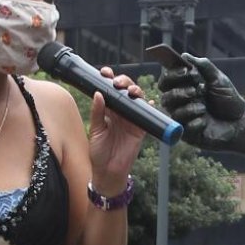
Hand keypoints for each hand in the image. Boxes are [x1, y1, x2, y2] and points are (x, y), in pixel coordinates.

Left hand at [87, 67, 147, 192]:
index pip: (109, 90)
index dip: (108, 79)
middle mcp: (121, 112)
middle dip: (123, 81)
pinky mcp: (140, 129)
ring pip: (136, 99)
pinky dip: (149, 107)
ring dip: (135, 91)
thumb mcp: (95, 130)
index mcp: (108, 110)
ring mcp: (131, 120)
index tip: (104, 72)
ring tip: (130, 90)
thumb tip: (98, 93)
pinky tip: (148, 102)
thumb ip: (97, 112)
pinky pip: (147, 116)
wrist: (108, 172)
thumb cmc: (99, 152)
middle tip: (117, 82)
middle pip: (125, 91)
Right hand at [158, 54, 244, 148]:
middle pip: (165, 97)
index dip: (172, 75)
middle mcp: (181, 104)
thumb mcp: (218, 79)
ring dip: (190, 108)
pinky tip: (205, 122)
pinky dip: (196, 122)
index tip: (187, 71)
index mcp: (185, 89)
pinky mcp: (188, 135)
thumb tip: (185, 56)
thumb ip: (203, 67)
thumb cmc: (230, 101)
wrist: (242, 122)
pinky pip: (183, 128)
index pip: (166, 81)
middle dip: (179, 92)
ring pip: (173, 113)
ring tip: (204, 107)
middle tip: (196, 90)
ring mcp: (184, 120)